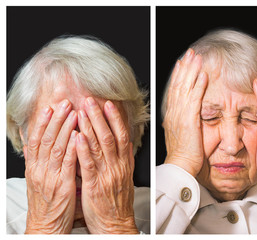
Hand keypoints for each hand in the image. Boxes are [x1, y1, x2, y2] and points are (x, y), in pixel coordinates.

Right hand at [24, 100, 77, 233]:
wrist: (46, 225)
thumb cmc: (47, 202)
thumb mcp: (39, 179)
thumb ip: (39, 161)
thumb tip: (35, 143)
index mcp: (34, 168)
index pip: (36, 140)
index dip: (42, 122)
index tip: (49, 107)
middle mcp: (40, 170)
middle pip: (47, 139)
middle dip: (56, 120)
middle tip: (65, 103)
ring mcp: (50, 177)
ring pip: (57, 148)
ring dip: (66, 129)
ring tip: (74, 114)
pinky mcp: (63, 185)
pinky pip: (68, 164)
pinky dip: (73, 148)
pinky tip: (80, 137)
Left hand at [75, 98, 137, 233]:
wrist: (116, 224)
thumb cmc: (117, 203)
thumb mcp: (125, 178)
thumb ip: (125, 160)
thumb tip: (128, 144)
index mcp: (124, 164)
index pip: (121, 135)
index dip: (115, 119)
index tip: (108, 104)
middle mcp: (117, 167)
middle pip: (110, 136)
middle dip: (100, 117)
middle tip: (91, 101)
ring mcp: (107, 175)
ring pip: (100, 146)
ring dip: (90, 127)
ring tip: (81, 112)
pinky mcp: (95, 186)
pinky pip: (89, 165)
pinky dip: (83, 150)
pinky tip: (78, 137)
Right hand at [163, 49, 208, 176]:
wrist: (180, 167)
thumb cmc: (185, 156)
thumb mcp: (184, 135)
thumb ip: (186, 123)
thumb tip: (191, 118)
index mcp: (172, 115)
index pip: (175, 90)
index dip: (178, 74)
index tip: (182, 62)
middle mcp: (174, 112)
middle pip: (178, 84)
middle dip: (185, 67)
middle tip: (190, 52)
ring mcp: (180, 115)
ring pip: (185, 87)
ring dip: (192, 71)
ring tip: (197, 56)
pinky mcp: (189, 120)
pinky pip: (194, 99)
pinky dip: (198, 85)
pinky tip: (203, 74)